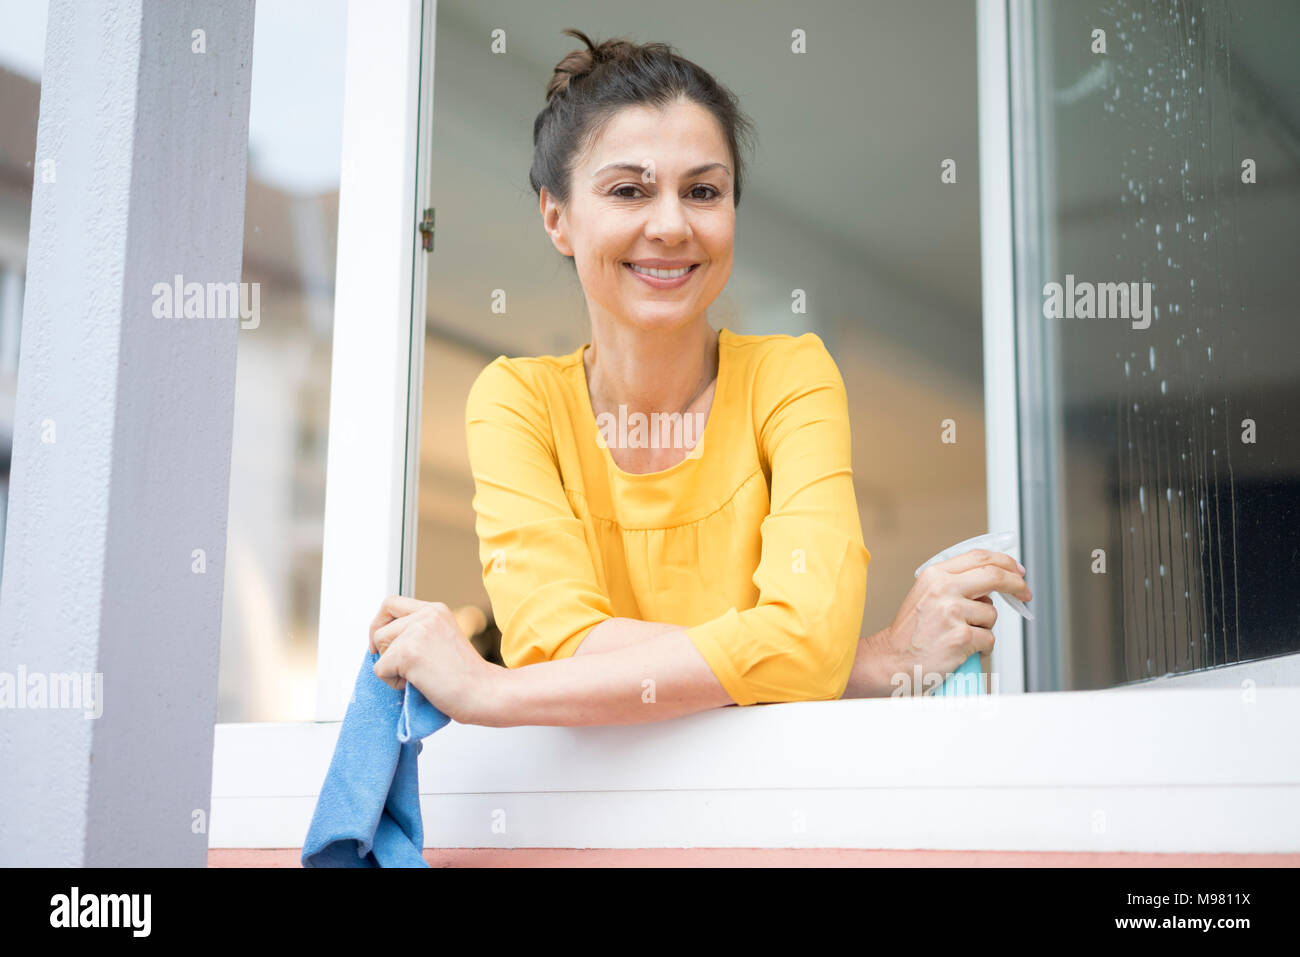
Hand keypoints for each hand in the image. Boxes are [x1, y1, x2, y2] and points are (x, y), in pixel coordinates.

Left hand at [369, 595, 503, 724]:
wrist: (484, 693)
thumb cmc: (466, 676)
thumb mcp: (443, 639)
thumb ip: (418, 632)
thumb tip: (381, 641)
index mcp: (435, 610)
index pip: (391, 604)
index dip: (380, 623)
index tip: (383, 644)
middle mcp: (426, 614)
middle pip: (380, 629)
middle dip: (385, 652)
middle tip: (406, 669)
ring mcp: (417, 631)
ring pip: (379, 649)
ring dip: (392, 669)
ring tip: (421, 677)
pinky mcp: (408, 652)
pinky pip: (380, 670)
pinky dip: (394, 683)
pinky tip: (420, 684)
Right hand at [876, 549, 1030, 693]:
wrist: (892, 659)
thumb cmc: (911, 632)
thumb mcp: (927, 594)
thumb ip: (955, 583)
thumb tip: (992, 580)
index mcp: (935, 575)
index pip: (979, 557)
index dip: (1005, 562)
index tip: (1017, 570)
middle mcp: (943, 589)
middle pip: (995, 576)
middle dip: (1017, 584)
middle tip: (1025, 593)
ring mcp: (952, 613)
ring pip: (991, 615)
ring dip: (985, 628)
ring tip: (963, 636)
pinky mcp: (961, 638)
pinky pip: (988, 639)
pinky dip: (982, 648)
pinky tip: (964, 651)